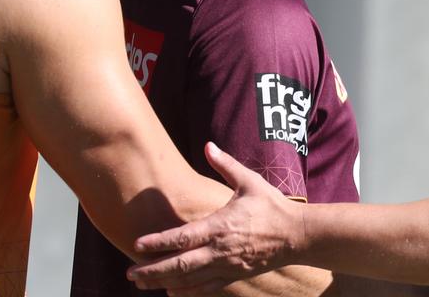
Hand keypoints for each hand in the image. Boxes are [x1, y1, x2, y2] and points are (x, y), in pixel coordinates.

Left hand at [127, 142, 305, 293]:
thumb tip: (208, 146)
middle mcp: (220, 250)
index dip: (159, 242)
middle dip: (153, 270)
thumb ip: (226, 165)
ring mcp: (227, 266)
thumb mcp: (249, 181)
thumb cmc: (272, 206)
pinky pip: (206, 288)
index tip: (138, 245)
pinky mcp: (234, 276)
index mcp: (220, 226)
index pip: (183, 237)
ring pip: (190, 280)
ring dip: (164, 281)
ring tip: (143, 283)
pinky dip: (187, 292)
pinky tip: (172, 291)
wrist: (297, 235)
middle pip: (180, 264)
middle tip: (131, 273)